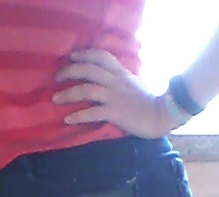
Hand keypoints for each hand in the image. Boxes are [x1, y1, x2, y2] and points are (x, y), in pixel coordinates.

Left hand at [53, 49, 172, 137]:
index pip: (101, 56)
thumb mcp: (134, 84)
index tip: (71, 56)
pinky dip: (78, 115)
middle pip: (88, 69)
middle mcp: (115, 81)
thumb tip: (109, 81)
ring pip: (86, 90)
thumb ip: (121, 80)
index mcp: (120, 73)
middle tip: (56, 76)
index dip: (84, 54)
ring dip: (68, 93)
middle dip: (69, 71)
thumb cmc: (150, 101)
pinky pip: (92, 112)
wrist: (163, 114)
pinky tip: (67, 119)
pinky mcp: (115, 112)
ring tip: (55, 98)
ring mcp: (114, 97)